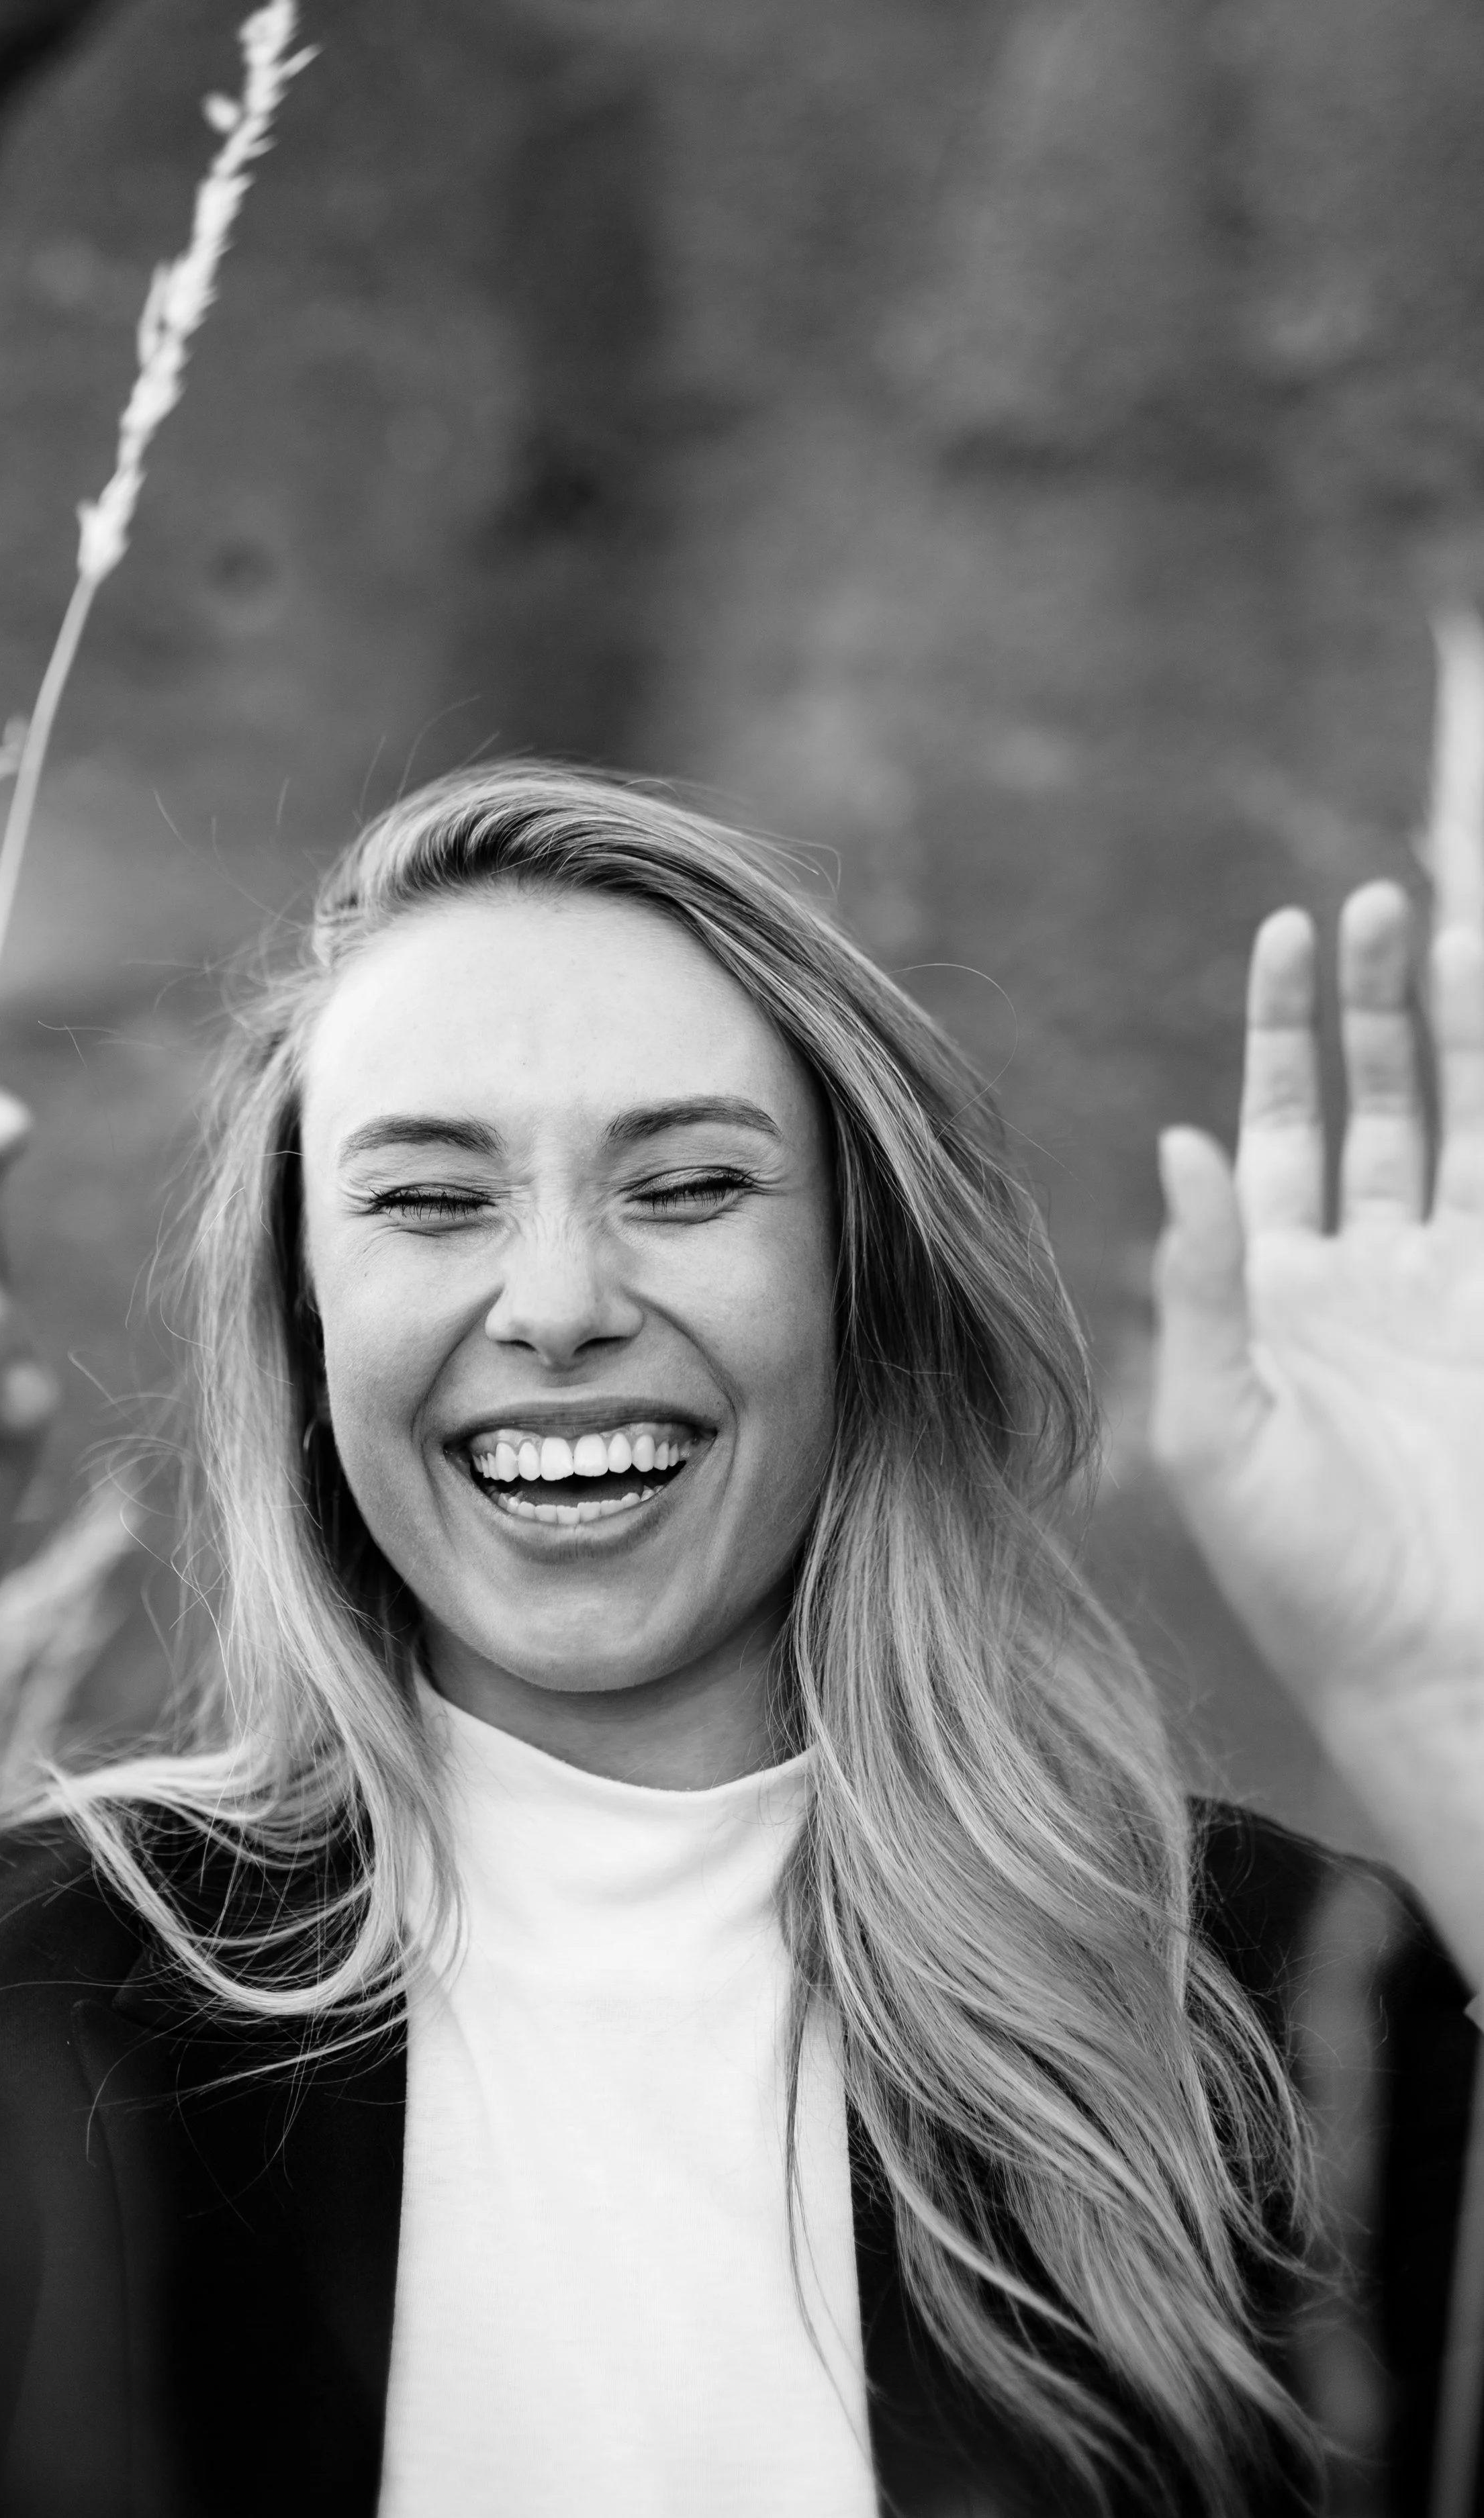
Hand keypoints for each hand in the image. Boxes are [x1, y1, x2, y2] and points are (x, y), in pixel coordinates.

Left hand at [1152, 885, 1483, 1977]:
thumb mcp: (1219, 1428)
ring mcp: (1456, 1296)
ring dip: (1464, 1034)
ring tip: (1457, 926)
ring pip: (1464, 1127)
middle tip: (1379, 900)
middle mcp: (1367, 1278)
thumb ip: (1204, 1283)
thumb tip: (1178, 1141)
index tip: (1288, 930)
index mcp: (1275, 1293)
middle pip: (1377, 1103)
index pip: (1280, 1126)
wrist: (1428, 1667)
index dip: (1284, 1031)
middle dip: (1376, 1004)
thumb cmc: (1303, 1573)